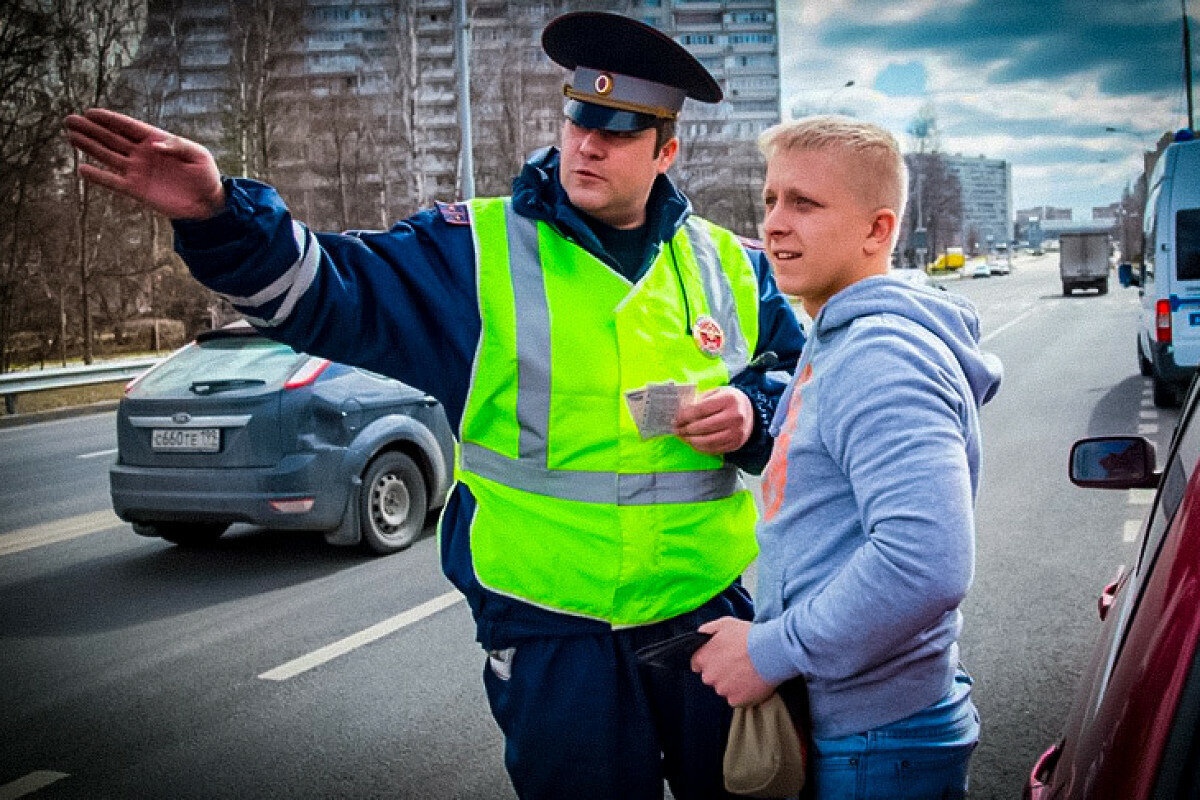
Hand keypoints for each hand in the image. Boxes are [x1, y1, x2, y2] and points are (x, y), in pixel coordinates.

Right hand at [64, 108, 224, 220]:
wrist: (207, 203)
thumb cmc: (205, 175)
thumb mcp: (198, 155)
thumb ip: (177, 146)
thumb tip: (153, 145)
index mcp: (157, 141)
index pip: (128, 127)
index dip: (109, 119)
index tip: (90, 112)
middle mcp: (143, 154)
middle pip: (112, 138)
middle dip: (91, 129)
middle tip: (70, 120)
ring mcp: (138, 171)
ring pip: (108, 156)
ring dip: (89, 147)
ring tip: (71, 136)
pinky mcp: (137, 190)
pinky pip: (113, 182)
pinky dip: (98, 177)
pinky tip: (82, 169)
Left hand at [673, 386, 753, 454]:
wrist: (752, 412)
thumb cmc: (730, 401)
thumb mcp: (717, 392)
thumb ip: (700, 400)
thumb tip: (681, 412)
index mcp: (729, 399)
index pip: (700, 410)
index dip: (684, 416)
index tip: (676, 419)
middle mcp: (735, 416)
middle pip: (703, 426)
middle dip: (686, 429)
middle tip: (676, 430)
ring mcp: (737, 432)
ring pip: (708, 441)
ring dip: (691, 441)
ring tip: (683, 437)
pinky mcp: (736, 444)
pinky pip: (714, 449)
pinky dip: (700, 448)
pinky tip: (693, 443)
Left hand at [691, 617, 776, 706]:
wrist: (771, 651)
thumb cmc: (748, 635)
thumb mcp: (725, 623)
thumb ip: (708, 630)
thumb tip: (700, 636)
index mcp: (703, 657)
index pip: (697, 664)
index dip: (709, 660)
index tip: (720, 658)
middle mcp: (709, 676)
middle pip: (711, 677)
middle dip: (720, 672)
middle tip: (737, 664)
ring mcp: (722, 689)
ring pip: (724, 689)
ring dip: (733, 683)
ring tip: (748, 672)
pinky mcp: (736, 700)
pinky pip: (736, 699)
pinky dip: (743, 694)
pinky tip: (753, 683)